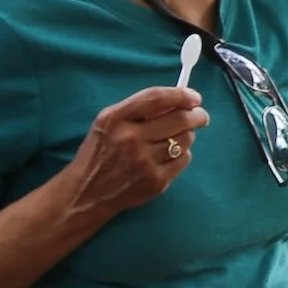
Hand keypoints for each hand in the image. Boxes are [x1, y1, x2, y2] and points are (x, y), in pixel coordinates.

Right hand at [54, 86, 208, 220]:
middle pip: (179, 119)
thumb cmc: (99, 153)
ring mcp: (144, 162)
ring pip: (185, 140)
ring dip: (188, 135)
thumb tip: (176, 101)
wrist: (86, 193)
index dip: (180, 95)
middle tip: (200, 116)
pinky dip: (182, 154)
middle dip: (197, 115)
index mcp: (115, 119)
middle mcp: (130, 139)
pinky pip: (183, 160)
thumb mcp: (107, 123)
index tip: (194, 97)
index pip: (156, 98)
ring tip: (180, 136)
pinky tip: (171, 155)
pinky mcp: (155, 182)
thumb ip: (137, 110)